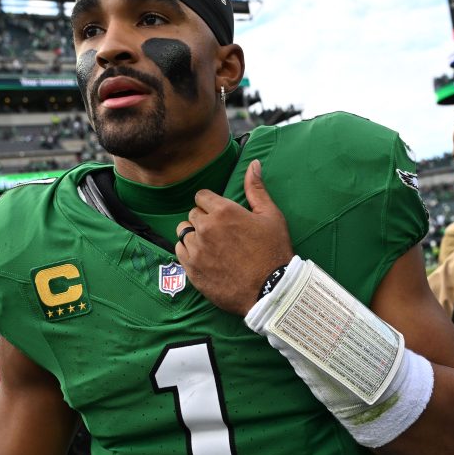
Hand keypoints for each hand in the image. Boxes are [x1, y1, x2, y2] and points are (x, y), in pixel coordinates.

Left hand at [175, 159, 294, 315]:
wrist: (271, 291)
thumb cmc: (274, 252)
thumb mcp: (271, 216)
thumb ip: (256, 189)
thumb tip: (253, 164)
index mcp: (224, 211)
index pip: (201, 196)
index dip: (211, 204)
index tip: (221, 214)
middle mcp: (205, 228)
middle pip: (192, 214)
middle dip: (204, 219)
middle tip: (221, 232)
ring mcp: (196, 250)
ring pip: (183, 232)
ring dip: (194, 235)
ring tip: (211, 245)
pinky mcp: (191, 269)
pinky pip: (180, 251)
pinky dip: (189, 252)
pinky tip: (205, 257)